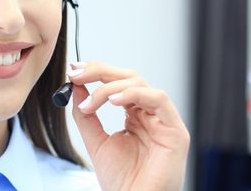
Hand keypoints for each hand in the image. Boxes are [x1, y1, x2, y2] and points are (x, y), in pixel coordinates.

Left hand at [68, 62, 189, 190]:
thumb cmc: (121, 180)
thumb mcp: (96, 141)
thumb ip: (86, 114)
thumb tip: (75, 85)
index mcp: (135, 115)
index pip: (117, 83)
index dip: (96, 73)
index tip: (74, 71)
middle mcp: (150, 114)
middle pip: (129, 77)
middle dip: (100, 72)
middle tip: (77, 74)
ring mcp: (164, 121)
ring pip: (141, 84)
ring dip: (111, 87)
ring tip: (91, 102)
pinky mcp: (176, 131)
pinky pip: (159, 99)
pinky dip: (134, 94)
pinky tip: (114, 100)